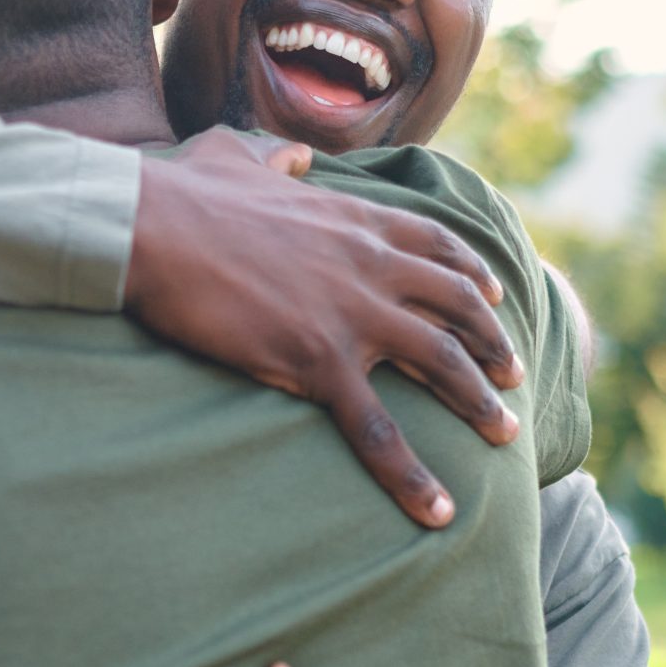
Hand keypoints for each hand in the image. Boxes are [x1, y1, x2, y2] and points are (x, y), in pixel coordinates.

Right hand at [126, 129, 524, 527]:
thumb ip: (276, 159)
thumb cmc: (183, 193)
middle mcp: (370, 264)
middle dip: (494, 342)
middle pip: (458, 307)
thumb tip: (290, 157)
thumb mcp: (238, 155)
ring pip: (442, 364)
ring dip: (480, 403)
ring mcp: (351, 315)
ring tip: (506, 433)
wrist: (150, 228)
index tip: (494, 295)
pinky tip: (436, 511)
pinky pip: (378, 430)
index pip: (437, 245)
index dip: (472, 273)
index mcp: (355, 218)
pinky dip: (412, 476)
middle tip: (515, 374)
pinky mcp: (319, 362)